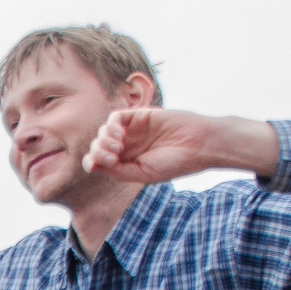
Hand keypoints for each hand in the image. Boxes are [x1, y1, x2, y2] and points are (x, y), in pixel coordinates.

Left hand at [83, 109, 279, 183]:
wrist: (199, 144)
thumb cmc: (175, 163)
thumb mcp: (142, 173)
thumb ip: (117, 170)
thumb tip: (93, 164)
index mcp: (128, 162)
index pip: (100, 161)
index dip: (91, 162)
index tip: (95, 167)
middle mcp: (128, 145)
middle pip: (98, 146)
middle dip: (98, 152)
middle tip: (113, 157)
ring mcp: (133, 130)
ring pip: (104, 131)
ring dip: (104, 141)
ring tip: (118, 148)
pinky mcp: (140, 115)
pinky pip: (115, 117)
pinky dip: (111, 126)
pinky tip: (120, 135)